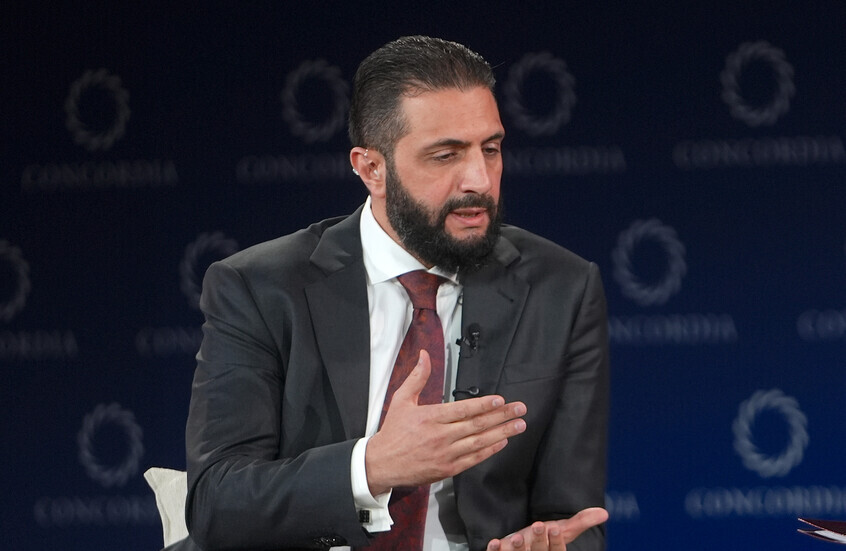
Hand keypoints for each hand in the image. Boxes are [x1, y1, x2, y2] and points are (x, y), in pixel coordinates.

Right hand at [365, 350, 526, 494]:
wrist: (382, 463)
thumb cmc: (393, 432)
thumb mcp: (401, 400)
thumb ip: (417, 377)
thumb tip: (424, 355)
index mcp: (430, 417)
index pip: (463, 410)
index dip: (484, 405)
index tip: (501, 400)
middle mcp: (440, 436)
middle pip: (477, 425)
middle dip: (502, 416)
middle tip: (520, 409)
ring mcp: (445, 454)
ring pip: (479, 442)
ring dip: (502, 432)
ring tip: (518, 425)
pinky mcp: (447, 468)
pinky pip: (473, 459)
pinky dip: (489, 451)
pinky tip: (502, 442)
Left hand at [486, 508, 608, 550]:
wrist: (523, 547)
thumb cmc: (543, 539)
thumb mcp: (562, 530)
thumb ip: (581, 522)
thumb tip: (603, 513)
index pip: (557, 550)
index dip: (555, 541)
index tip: (554, 528)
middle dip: (538, 541)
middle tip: (538, 525)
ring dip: (517, 549)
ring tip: (516, 537)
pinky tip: (495, 542)